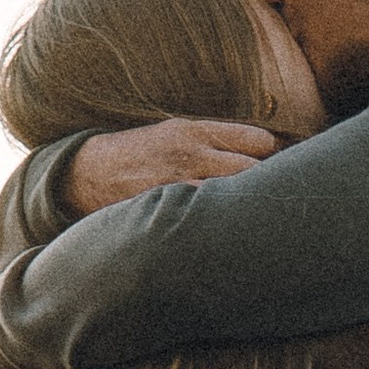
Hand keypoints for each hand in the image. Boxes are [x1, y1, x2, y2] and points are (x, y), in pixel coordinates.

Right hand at [65, 116, 276, 214]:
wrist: (90, 172)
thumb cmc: (141, 154)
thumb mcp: (176, 133)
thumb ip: (215, 142)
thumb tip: (263, 154)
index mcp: (197, 132)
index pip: (259, 141)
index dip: (274, 158)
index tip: (278, 169)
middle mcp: (191, 155)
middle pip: (253, 171)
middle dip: (267, 186)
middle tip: (273, 200)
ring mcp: (178, 185)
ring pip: (232, 199)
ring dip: (244, 209)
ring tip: (252, 221)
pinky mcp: (165, 210)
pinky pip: (204, 221)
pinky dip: (219, 228)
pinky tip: (225, 236)